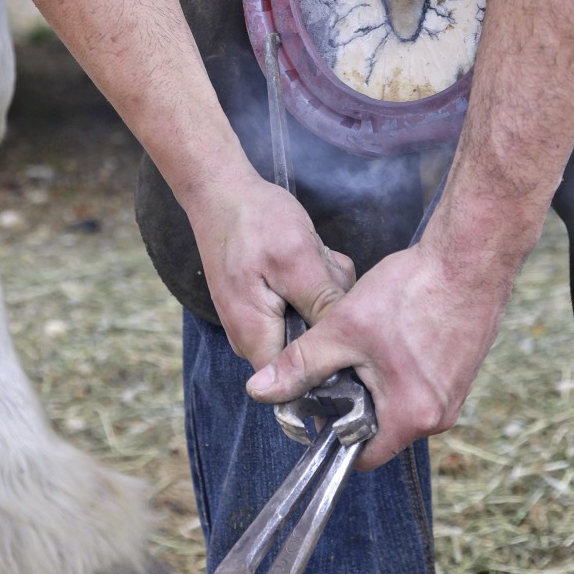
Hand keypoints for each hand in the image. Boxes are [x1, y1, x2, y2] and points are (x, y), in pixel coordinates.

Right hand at [187, 169, 355, 370]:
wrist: (220, 190)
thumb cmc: (254, 221)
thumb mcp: (298, 260)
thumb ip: (322, 308)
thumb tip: (347, 351)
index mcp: (255, 338)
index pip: (299, 383)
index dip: (333, 365)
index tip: (353, 330)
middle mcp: (252, 338)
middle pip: (310, 347)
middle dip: (330, 313)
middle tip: (326, 271)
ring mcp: (258, 319)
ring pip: (310, 321)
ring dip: (323, 290)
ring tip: (315, 256)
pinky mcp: (264, 301)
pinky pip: (301, 303)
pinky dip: (313, 280)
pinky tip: (310, 254)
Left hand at [245, 202, 532, 469]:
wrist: (470, 256)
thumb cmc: (412, 291)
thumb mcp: (344, 328)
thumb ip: (300, 364)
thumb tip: (260, 390)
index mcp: (411, 417)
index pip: (361, 455)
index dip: (331, 432)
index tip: (314, 402)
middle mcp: (439, 417)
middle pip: (380, 428)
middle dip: (353, 399)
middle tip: (336, 360)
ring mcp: (455, 394)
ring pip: (398, 402)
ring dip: (376, 380)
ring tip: (363, 341)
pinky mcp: (461, 371)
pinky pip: (419, 383)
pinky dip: (399, 366)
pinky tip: (391, 332)